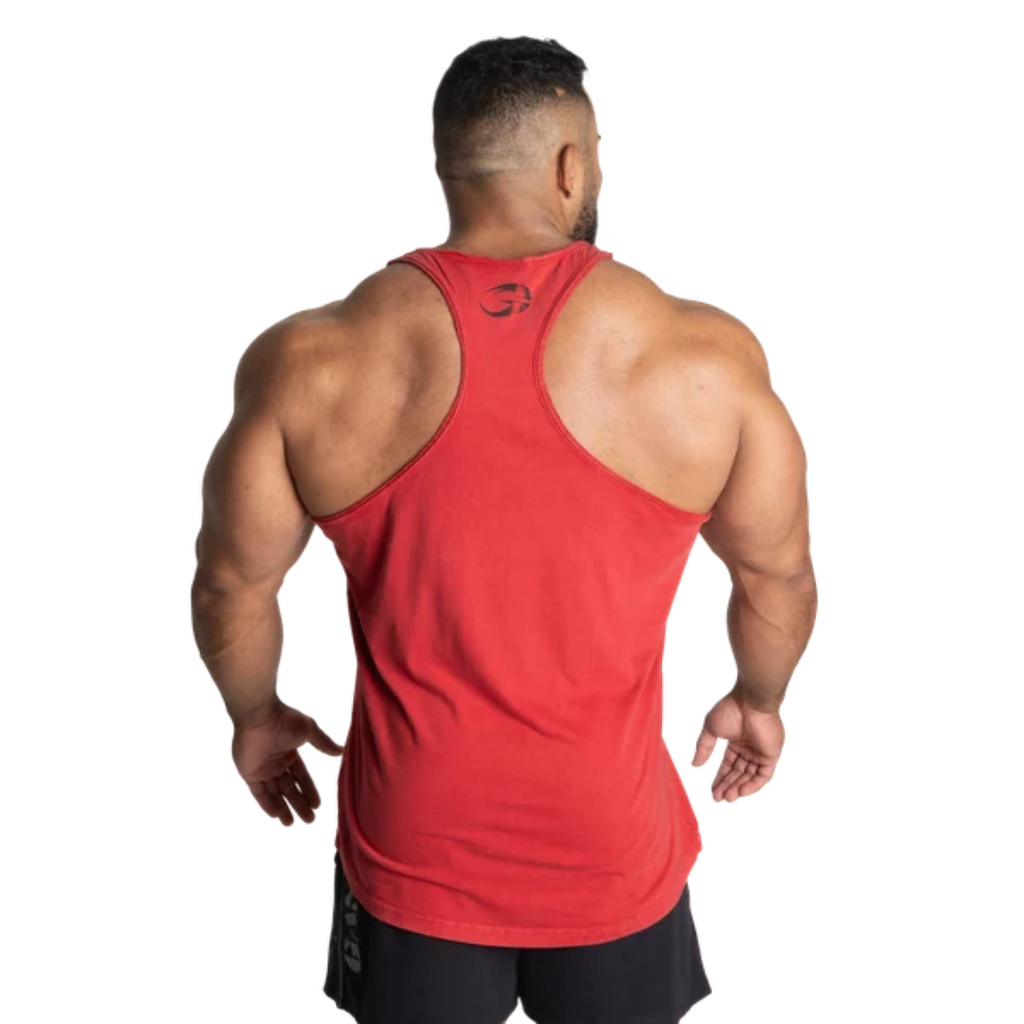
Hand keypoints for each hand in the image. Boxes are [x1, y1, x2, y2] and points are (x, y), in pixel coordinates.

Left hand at [231, 699, 344, 825]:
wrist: (259, 716)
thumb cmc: (284, 720)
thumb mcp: (309, 730)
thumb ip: (323, 743)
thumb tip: (341, 751)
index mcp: (290, 753)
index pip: (301, 776)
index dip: (309, 791)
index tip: (317, 805)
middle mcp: (277, 763)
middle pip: (289, 788)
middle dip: (299, 804)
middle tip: (309, 820)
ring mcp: (262, 769)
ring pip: (275, 793)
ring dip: (283, 808)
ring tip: (292, 824)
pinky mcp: (249, 774)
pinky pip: (259, 792)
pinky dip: (267, 803)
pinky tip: (276, 815)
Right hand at [692, 689, 783, 801]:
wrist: (750, 702)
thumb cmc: (730, 710)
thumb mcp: (711, 729)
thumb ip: (704, 747)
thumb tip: (695, 764)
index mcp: (737, 741)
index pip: (728, 765)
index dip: (720, 778)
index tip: (712, 790)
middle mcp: (749, 748)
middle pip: (738, 773)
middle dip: (728, 786)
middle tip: (718, 798)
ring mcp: (760, 752)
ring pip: (750, 776)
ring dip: (739, 788)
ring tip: (727, 797)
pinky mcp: (771, 755)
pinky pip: (763, 775)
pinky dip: (753, 785)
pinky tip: (741, 792)